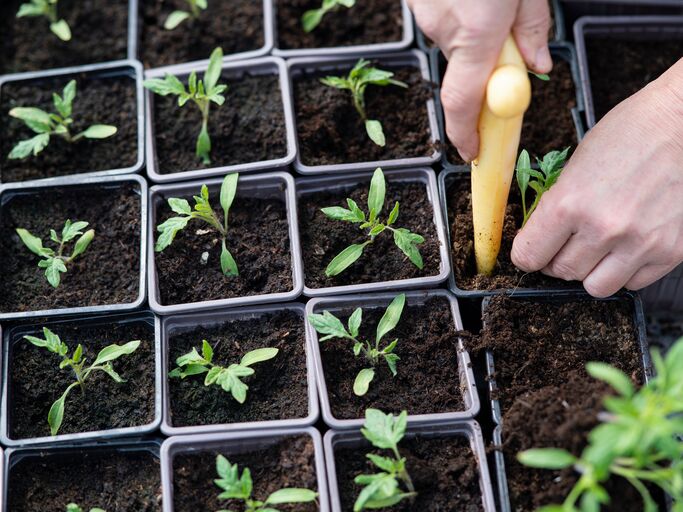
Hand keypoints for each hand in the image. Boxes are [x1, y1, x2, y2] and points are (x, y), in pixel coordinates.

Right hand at [407, 0, 551, 160]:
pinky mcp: (414, 0)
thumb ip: (531, 27)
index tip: (475, 153)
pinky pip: (442, 20)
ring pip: (454, 41)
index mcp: (477, 29)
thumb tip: (537, 66)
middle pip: (465, 71)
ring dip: (474, 32)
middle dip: (486, 66)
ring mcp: (423, 13)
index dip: (467, 135)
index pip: (464, 103)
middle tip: (506, 37)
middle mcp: (443, 26)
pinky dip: (459, 12)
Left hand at [512, 59, 682, 296]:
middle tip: (564, 245)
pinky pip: (634, 282)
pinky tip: (626, 247)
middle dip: (557, 261)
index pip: (528, 255)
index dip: (526, 254)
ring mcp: (640, 243)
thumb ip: (557, 206)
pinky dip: (625, 270)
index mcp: (570, 203)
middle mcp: (604, 228)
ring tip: (596, 248)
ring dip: (590, 271)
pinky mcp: (671, 251)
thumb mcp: (576, 165)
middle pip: (561, 273)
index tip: (530, 252)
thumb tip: (540, 237)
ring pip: (596, 287)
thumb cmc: (631, 133)